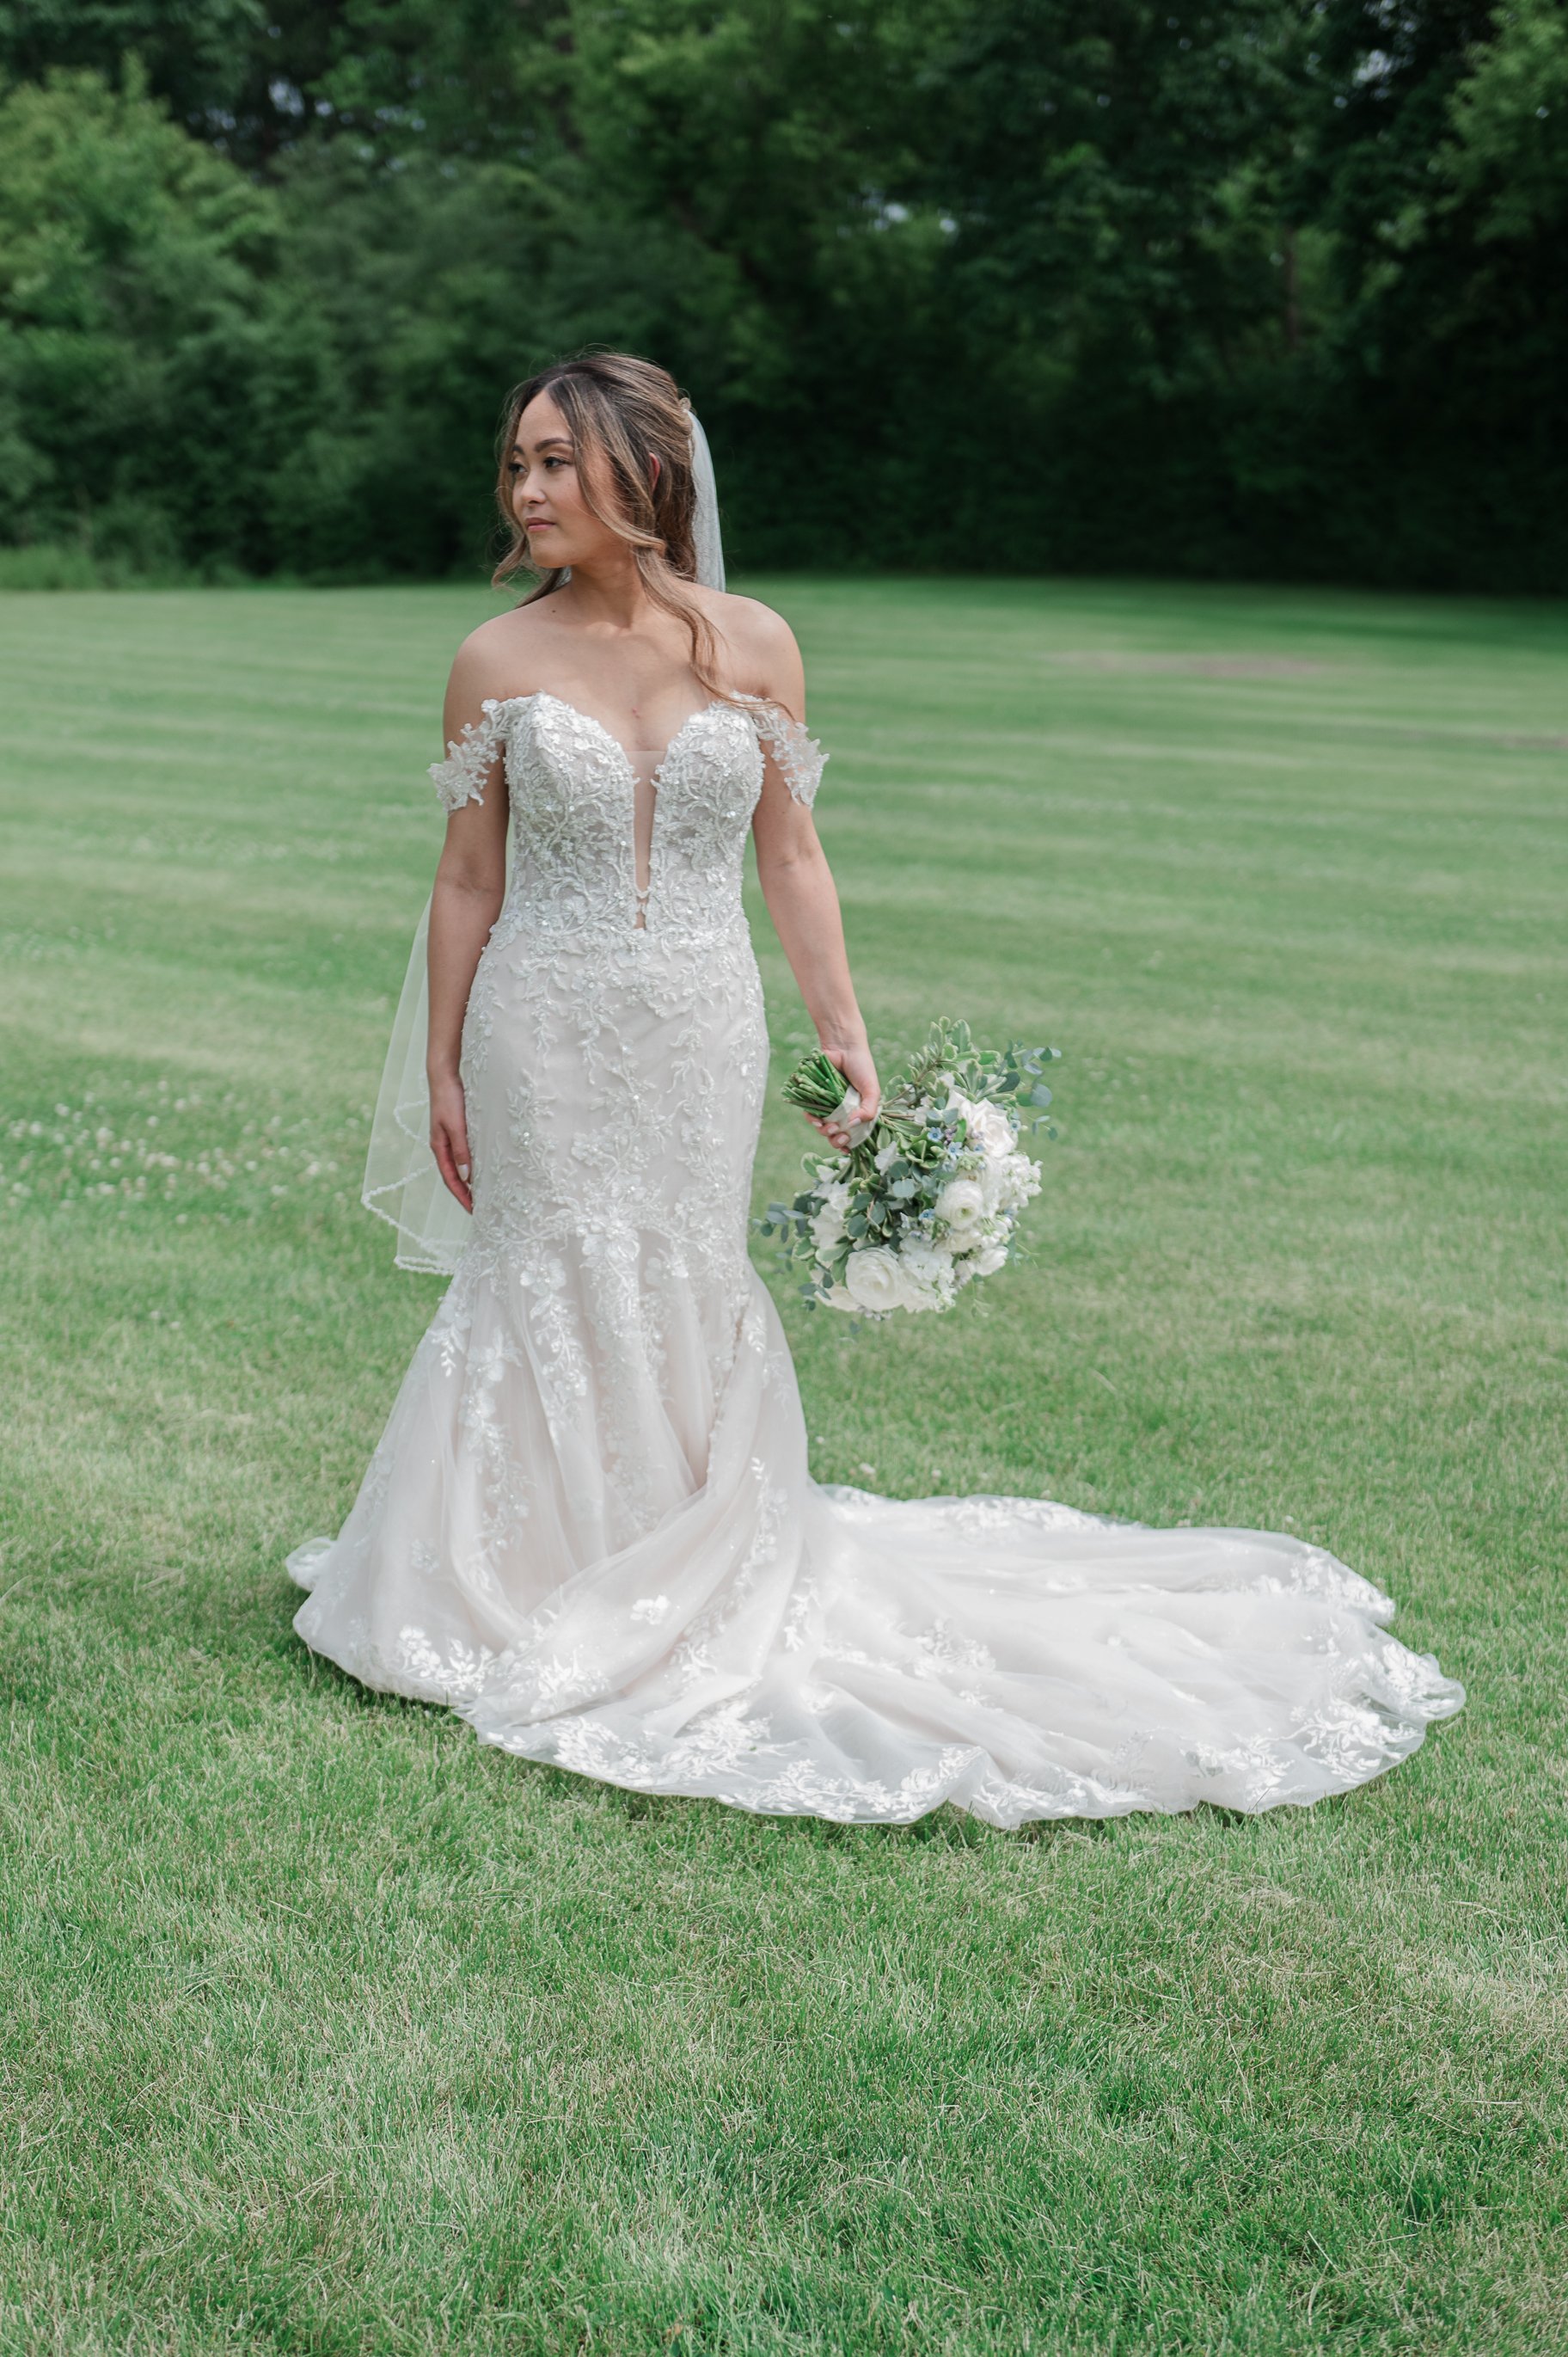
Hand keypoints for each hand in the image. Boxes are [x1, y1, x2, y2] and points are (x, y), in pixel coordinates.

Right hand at [429, 1071, 472, 1211]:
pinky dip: (472, 1166)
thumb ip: (461, 1150)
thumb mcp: (457, 1125)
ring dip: (469, 1181)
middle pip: (453, 1176)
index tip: (474, 1211)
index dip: (461, 1196)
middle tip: (480, 1208)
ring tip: (483, 1194)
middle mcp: (443, 1146)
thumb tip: (466, 1176)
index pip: (450, 1179)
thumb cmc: (449, 1098)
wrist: (444, 1076)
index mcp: (439, 1147)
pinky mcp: (457, 1130)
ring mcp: (449, 1138)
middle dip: (465, 1193)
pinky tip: (482, 1168)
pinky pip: (464, 1154)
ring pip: (459, 1166)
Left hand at [808, 1041, 879, 1152]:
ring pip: (823, 1127)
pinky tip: (814, 1119)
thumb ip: (869, 1110)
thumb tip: (853, 1125)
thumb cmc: (862, 1067)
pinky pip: (811, 1113)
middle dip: (836, 1140)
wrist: (843, 1047)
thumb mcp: (872, 1090)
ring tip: (828, 1128)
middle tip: (839, 1137)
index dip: (850, 1145)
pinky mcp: (816, 1097)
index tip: (847, 1149)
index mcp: (859, 1112)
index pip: (854, 1135)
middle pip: (837, 1135)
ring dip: (824, 1132)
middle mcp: (843, 1111)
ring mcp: (829, 1105)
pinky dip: (811, 1118)